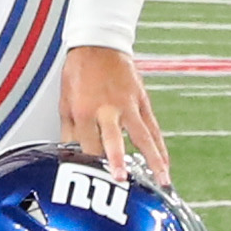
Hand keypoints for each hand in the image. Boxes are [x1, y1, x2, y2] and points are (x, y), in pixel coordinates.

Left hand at [54, 42, 170, 183]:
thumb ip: (69, 134)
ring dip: (153, 159)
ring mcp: (127, 105)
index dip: (90, 166)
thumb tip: (69, 159)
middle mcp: (106, 109)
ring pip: (143, 136)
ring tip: (161, 181)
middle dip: (117, 159)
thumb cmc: (79, 74)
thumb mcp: (65, 104)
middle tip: (122, 179)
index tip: (94, 185)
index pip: (87, 146)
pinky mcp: (141, 101)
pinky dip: (160, 147)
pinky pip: (153, 128)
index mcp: (84, 111)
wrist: (98, 45)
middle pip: (113, 139)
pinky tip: (165, 164)